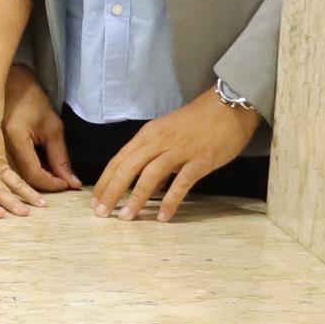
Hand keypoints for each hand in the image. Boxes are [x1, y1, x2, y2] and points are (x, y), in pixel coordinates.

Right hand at [1, 61, 80, 192]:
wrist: (10, 85)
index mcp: (14, 138)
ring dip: (35, 180)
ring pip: (14, 178)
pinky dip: (25, 173)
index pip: (33, 174)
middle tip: (62, 180)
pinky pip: (8, 169)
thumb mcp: (52, 128)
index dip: (52, 184)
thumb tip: (71, 182)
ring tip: (51, 173)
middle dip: (45, 184)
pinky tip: (37, 167)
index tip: (68, 184)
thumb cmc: (32, 100)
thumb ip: (60, 157)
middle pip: (22, 180)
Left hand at [90, 91, 261, 220]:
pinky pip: (182, 182)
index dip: (105, 181)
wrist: (230, 106)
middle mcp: (158, 141)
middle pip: (128, 167)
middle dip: (112, 191)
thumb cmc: (198, 122)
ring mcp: (179, 150)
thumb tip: (147, 190)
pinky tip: (163, 216)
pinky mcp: (200, 159)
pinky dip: (171, 199)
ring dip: (136, 197)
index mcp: (148, 135)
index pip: (119, 160)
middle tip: (101, 213)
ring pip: (150, 174)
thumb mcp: (168, 136)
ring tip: (125, 217)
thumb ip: (155, 161)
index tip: (94, 201)